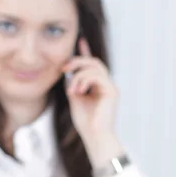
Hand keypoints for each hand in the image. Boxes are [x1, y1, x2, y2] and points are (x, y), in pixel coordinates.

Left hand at [62, 39, 123, 167]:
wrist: (94, 136)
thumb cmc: (85, 122)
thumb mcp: (75, 98)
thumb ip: (73, 84)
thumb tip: (67, 71)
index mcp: (98, 85)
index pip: (92, 65)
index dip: (85, 51)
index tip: (80, 40)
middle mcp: (106, 84)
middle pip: (93, 62)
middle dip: (77, 61)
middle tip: (63, 68)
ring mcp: (111, 87)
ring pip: (94, 67)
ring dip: (78, 75)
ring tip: (71, 90)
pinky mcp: (112, 91)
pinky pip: (97, 76)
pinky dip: (84, 81)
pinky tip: (77, 91)